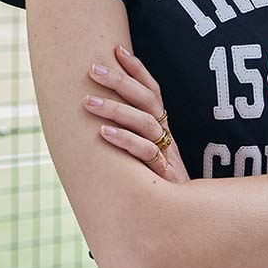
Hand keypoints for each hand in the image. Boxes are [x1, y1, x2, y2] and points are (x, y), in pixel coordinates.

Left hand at [83, 45, 191, 183]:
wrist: (180, 219)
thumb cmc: (157, 184)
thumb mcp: (144, 155)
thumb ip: (129, 135)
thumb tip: (96, 115)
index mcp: (162, 126)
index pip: (152, 89)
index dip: (137, 68)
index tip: (116, 48)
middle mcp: (166, 135)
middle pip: (146, 99)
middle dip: (119, 80)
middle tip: (92, 68)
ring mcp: (167, 153)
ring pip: (145, 122)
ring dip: (115, 109)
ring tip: (87, 101)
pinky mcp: (164, 174)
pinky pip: (146, 152)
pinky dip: (125, 141)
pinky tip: (103, 134)